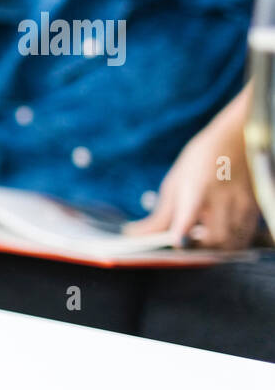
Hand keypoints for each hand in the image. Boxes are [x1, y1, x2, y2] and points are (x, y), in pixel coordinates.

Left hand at [124, 89, 259, 248]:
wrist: (238, 139)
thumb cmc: (200, 162)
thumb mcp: (175, 184)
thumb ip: (159, 216)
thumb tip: (134, 235)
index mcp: (198, 188)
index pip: (190, 214)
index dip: (182, 232)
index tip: (175, 242)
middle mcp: (223, 198)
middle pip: (216, 237)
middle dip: (200, 250)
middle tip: (184, 248)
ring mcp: (242, 205)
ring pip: (232, 242)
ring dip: (214, 250)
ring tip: (200, 243)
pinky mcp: (254, 210)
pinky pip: (244, 238)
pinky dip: (229, 245)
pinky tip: (217, 238)